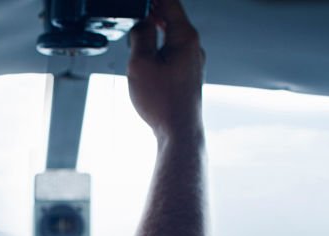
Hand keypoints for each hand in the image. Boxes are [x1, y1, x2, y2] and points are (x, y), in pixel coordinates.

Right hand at [127, 0, 205, 140]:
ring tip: (137, 37)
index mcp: (185, 36)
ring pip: (171, 35)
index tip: (141, 2)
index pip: (170, 2)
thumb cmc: (162, 101)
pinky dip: (159, 47)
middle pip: (172, 16)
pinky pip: (173, 52)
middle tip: (134, 15)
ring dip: (154, 32)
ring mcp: (192, 61)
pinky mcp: (188, 74)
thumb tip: (141, 22)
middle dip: (152, 12)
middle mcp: (193, 46)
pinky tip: (148, 58)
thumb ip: (140, 35)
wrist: (178, 131)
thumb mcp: (141, 62)